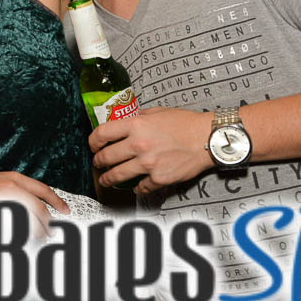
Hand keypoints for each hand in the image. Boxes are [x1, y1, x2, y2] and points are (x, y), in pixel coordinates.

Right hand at [0, 171, 70, 234]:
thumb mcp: (2, 181)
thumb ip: (19, 190)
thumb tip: (38, 207)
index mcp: (15, 178)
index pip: (42, 190)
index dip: (57, 201)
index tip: (66, 211)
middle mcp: (11, 186)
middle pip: (38, 207)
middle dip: (48, 222)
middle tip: (53, 233)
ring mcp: (2, 198)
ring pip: (27, 219)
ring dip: (36, 231)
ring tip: (40, 239)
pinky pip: (11, 225)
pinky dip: (20, 233)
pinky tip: (23, 239)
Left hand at [89, 106, 214, 193]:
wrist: (207, 138)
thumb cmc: (184, 123)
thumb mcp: (156, 112)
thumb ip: (137, 119)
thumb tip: (123, 124)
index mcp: (135, 125)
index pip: (102, 134)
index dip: (93, 141)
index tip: (93, 145)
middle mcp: (138, 145)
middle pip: (106, 157)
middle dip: (98, 161)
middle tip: (98, 163)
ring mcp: (148, 164)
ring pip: (117, 175)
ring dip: (108, 179)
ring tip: (106, 180)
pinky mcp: (159, 179)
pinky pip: (140, 187)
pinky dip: (137, 187)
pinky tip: (136, 186)